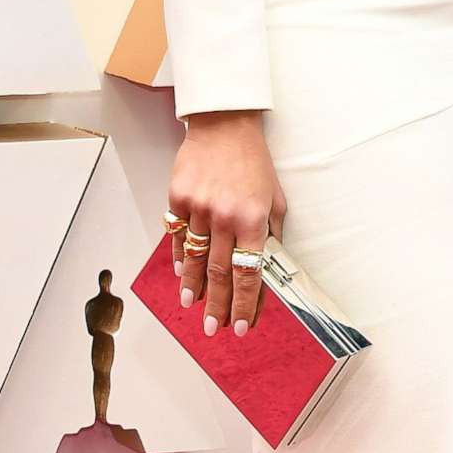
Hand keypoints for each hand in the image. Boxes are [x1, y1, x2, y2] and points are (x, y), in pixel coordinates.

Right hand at [166, 110, 286, 338]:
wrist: (224, 125)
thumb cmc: (253, 161)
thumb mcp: (275, 198)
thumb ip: (270, 233)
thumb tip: (266, 266)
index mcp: (253, 219)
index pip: (249, 273)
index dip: (245, 303)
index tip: (242, 324)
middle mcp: (225, 217)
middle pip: (220, 273)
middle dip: (218, 305)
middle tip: (215, 328)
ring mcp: (199, 208)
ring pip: (195, 259)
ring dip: (194, 287)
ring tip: (193, 307)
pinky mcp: (178, 198)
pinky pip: (178, 236)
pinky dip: (181, 258)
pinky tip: (182, 274)